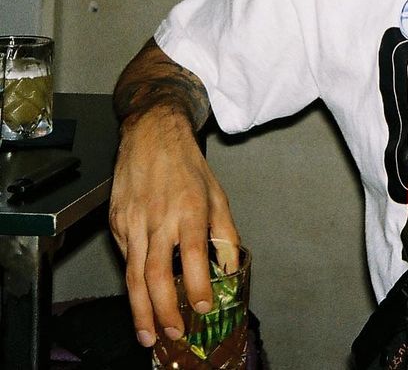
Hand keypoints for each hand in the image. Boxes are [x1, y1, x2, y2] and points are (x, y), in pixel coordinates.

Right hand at [109, 107, 238, 347]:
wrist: (152, 135)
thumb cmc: (188, 165)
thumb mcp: (218, 195)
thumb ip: (225, 234)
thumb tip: (229, 269)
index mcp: (189, 210)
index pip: (193, 255)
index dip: (197, 284)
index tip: (203, 307)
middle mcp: (159, 218)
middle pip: (155, 274)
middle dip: (163, 311)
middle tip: (172, 334)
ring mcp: (133, 222)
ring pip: (133, 274)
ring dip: (140, 309)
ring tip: (148, 334)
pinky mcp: (116, 223)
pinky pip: (125, 257)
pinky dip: (132, 282)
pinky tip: (141, 299)